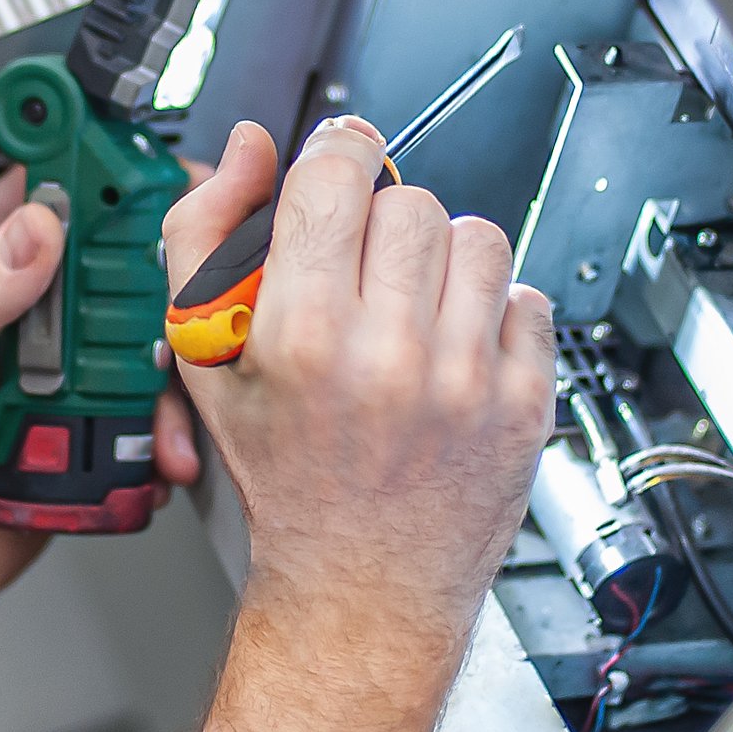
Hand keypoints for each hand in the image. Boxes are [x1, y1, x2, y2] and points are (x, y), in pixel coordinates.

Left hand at [0, 169, 202, 597]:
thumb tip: (35, 228)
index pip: (47, 183)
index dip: (103, 167)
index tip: (158, 177)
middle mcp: (28, 299)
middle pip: (121, 251)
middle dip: (165, 284)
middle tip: (186, 316)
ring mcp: (67, 352)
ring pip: (148, 326)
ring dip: (171, 374)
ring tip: (165, 418)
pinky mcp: (94, 404)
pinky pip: (151, 395)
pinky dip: (166, 425)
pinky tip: (158, 452)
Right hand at [161, 119, 555, 620]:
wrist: (358, 583)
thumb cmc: (282, 470)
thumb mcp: (203, 356)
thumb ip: (206, 235)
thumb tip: (247, 149)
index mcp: (299, 334)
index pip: (336, 175)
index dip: (337, 152)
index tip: (339, 161)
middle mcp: (387, 354)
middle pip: (409, 201)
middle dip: (383, 222)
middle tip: (365, 271)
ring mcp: (465, 380)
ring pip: (478, 237)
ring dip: (445, 260)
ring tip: (414, 307)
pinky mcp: (523, 404)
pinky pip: (529, 299)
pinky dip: (495, 314)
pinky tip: (454, 349)